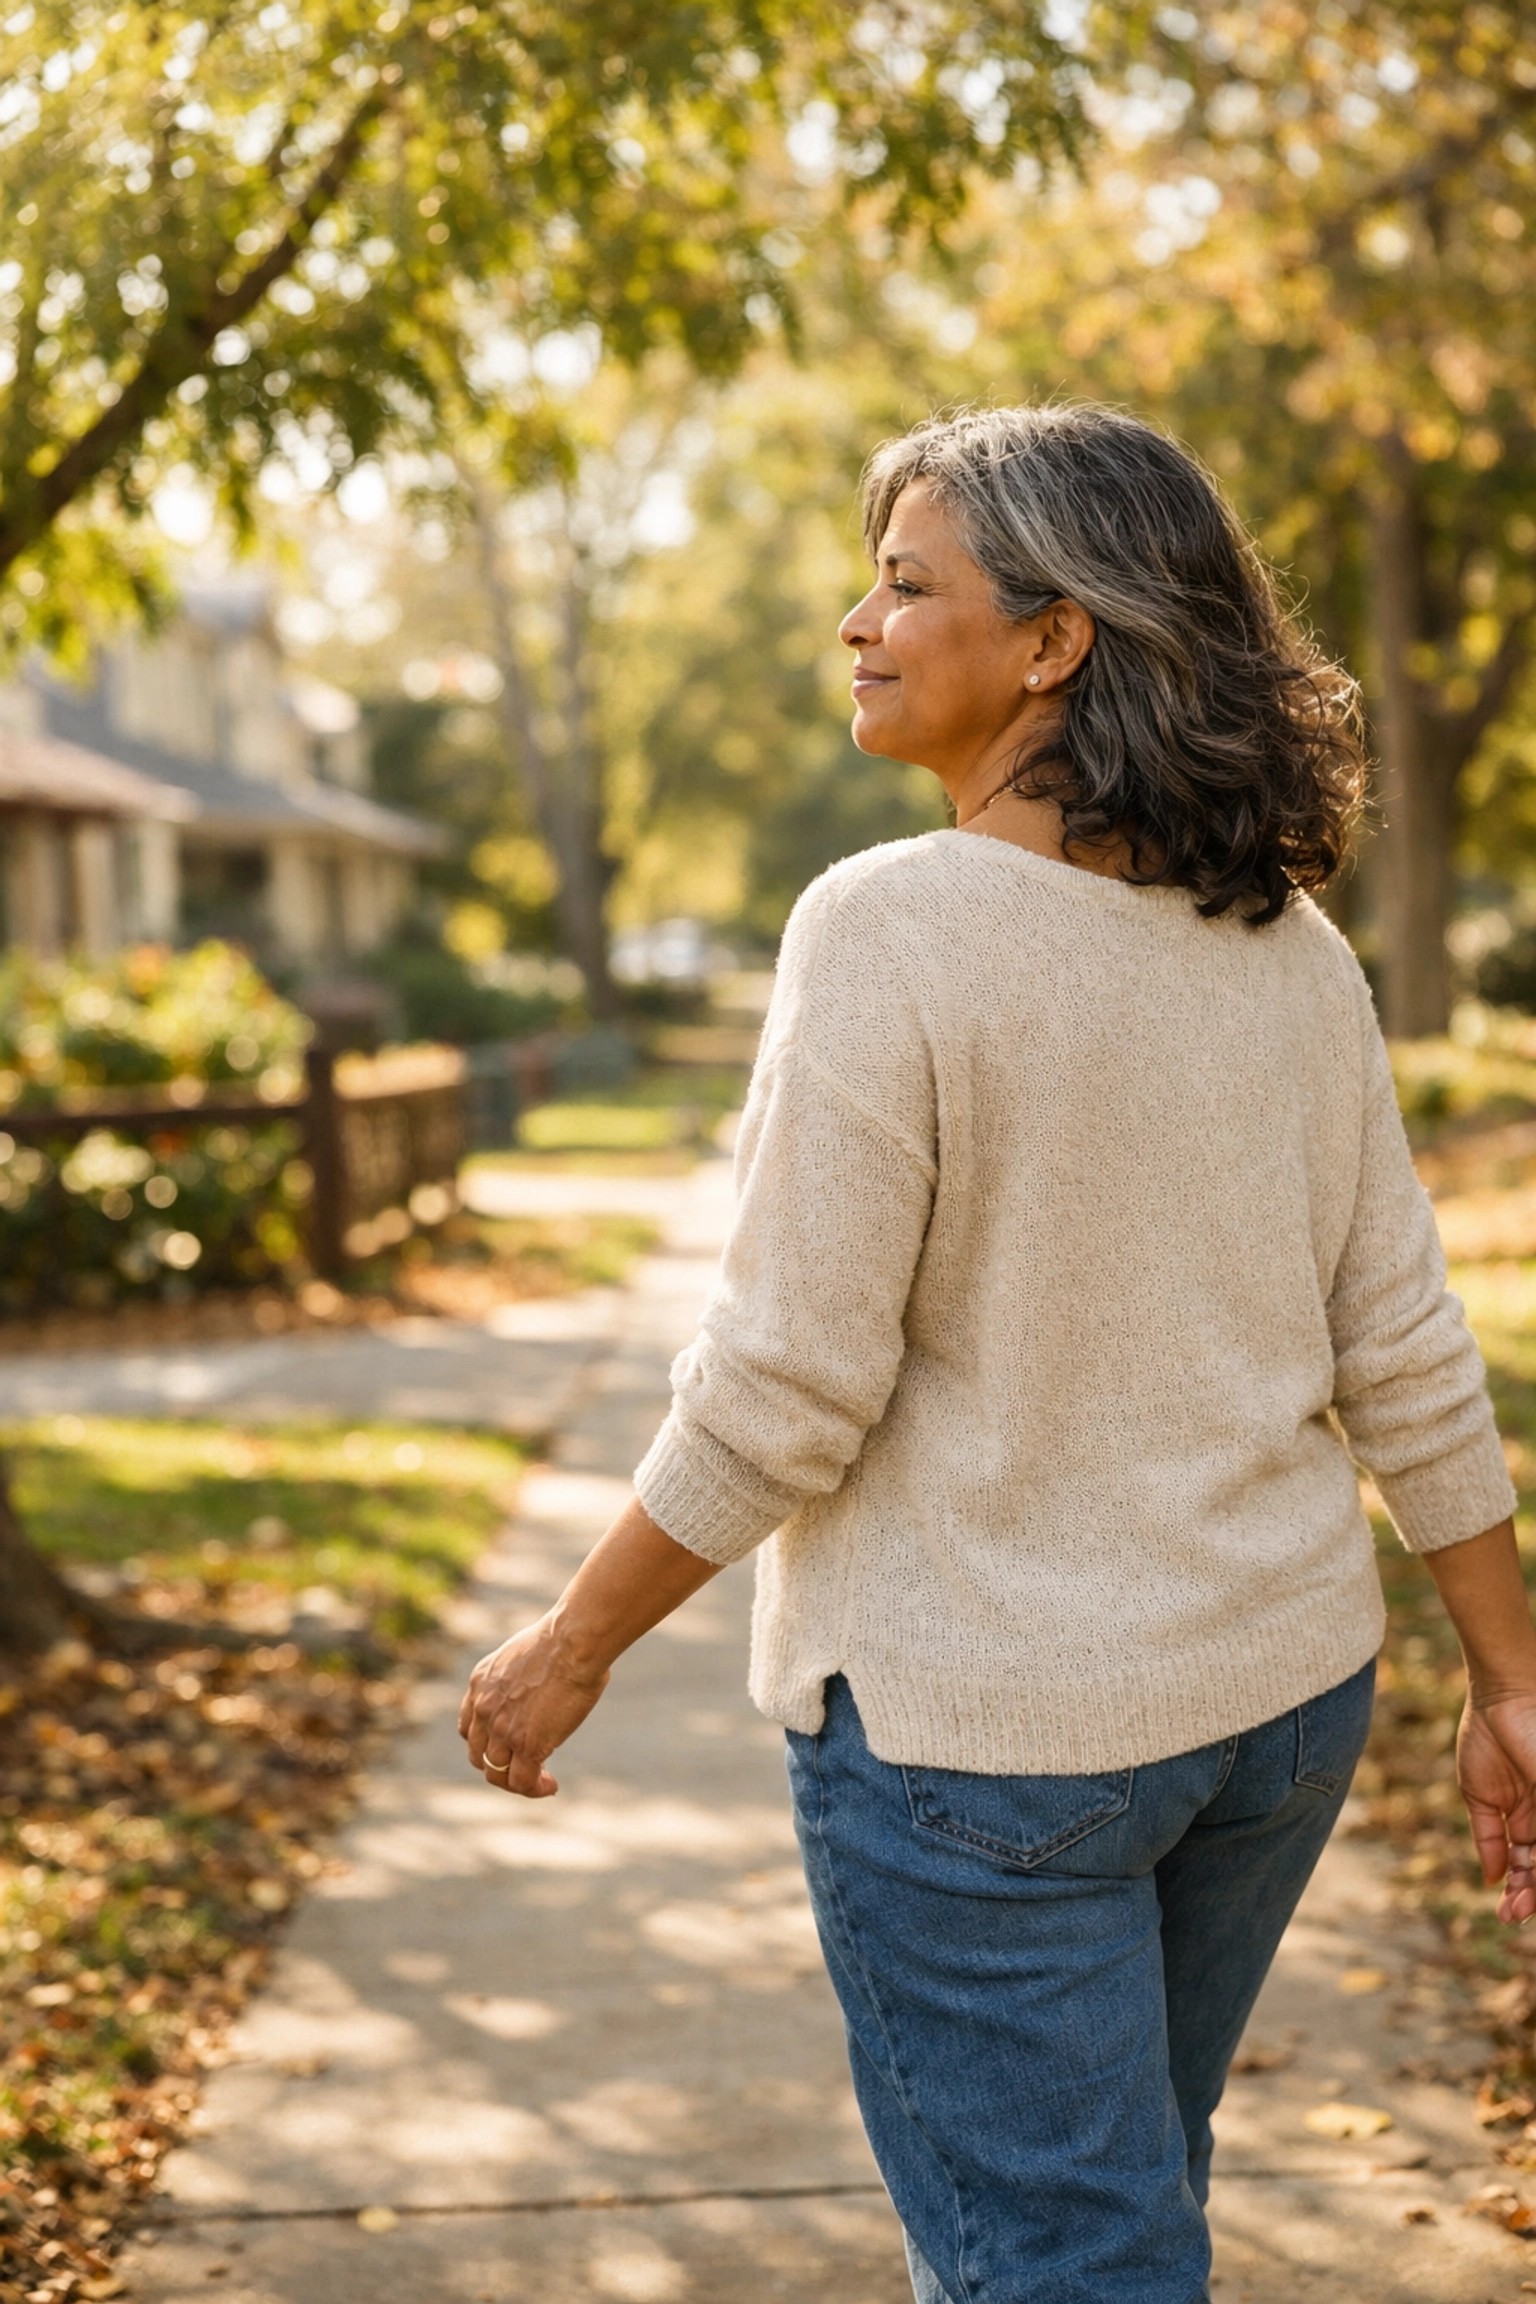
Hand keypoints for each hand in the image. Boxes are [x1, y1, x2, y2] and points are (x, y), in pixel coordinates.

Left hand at [457, 1613, 607, 1798]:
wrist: (573, 1642)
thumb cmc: (566, 1641)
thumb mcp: (527, 1655)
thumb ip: (522, 1678)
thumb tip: (541, 1692)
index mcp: (480, 1683)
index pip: (469, 1729)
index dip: (487, 1744)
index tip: (510, 1748)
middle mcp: (484, 1709)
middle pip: (479, 1756)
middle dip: (501, 1766)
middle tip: (527, 1767)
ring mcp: (502, 1729)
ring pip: (497, 1774)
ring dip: (519, 1782)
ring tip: (542, 1781)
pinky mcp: (526, 1745)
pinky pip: (522, 1782)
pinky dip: (535, 1789)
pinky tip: (550, 1786)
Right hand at [1457, 1695, 1535, 1923]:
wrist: (1503, 1697)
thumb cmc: (1487, 1735)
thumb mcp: (1478, 1793)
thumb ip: (1487, 1836)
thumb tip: (1491, 1877)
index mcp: (1526, 1818)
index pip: (1528, 1866)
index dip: (1519, 1891)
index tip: (1505, 1911)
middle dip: (1531, 1897)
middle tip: (1514, 1914)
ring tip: (1522, 1907)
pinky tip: (1529, 1877)